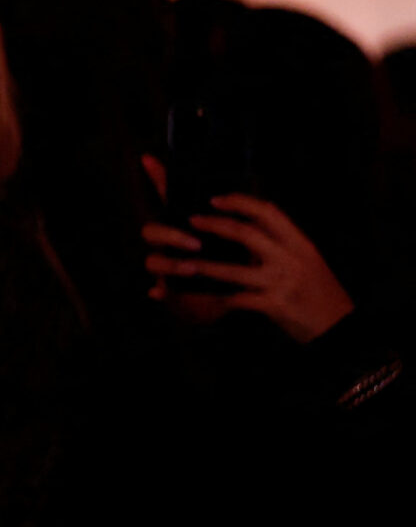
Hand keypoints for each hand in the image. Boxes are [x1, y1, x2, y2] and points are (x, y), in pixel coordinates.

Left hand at [144, 194, 352, 341]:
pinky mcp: (274, 306)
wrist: (342, 328)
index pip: (269, 212)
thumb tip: (247, 225)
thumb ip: (280, 244)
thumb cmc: (321, 292)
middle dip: (215, 225)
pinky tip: (203, 297)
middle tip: (192, 221)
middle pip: (246, 234)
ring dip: (206, 266)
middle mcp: (291, 259)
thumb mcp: (308, 260)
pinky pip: (238, 299)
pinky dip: (218, 298)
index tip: (216, 199)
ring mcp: (282, 283)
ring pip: (234, 270)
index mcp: (300, 244)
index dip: (240, 202)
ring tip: (185, 263)